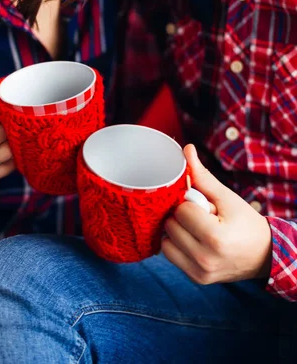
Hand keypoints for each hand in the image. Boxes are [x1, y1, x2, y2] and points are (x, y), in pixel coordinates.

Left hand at [161, 144, 271, 284]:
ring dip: (176, 231)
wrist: (264, 255)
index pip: (181, 211)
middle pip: (170, 226)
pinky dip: (177, 245)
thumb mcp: (227, 198)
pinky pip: (171, 256)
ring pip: (166, 242)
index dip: (190, 203)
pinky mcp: (196, 279)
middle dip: (182, 216)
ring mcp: (199, 272)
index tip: (204, 206)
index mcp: (214, 238)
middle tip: (202, 218)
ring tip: (197, 229)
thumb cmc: (246, 223)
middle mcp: (204, 259)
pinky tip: (193, 240)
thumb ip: (203, 176)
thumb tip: (186, 150)